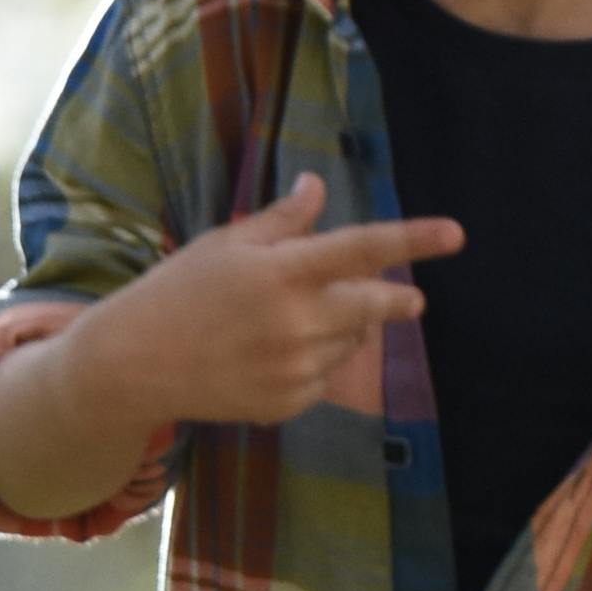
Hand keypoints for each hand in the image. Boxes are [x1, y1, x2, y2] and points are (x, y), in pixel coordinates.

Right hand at [0, 178, 460, 520]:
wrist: (134, 365)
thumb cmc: (178, 291)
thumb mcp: (226, 244)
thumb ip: (281, 221)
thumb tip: (318, 186)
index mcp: (282, 272)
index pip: (363, 249)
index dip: (414, 240)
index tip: (457, 234)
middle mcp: (297, 322)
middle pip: (375, 307)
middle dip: (398, 301)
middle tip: (411, 301)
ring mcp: (294, 369)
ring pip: (351, 343)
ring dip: (347, 328)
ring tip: (299, 319)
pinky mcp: (287, 404)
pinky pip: (324, 377)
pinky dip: (316, 361)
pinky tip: (275, 353)